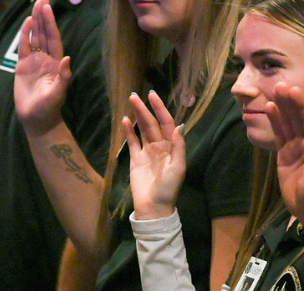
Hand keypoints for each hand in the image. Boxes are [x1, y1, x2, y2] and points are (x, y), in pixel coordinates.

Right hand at [13, 0, 71, 135]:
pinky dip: (25, 34)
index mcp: (56, 63)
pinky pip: (24, 47)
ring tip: (36, 3)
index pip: (53, 38)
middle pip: (45, 32)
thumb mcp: (57, 94)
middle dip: (44, 15)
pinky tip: (27, 22)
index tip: (47, 7)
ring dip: (36, 20)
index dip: (50, 23)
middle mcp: (46, 59)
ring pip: (35, 36)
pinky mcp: (22, 66)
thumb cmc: (48, 109)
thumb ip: (63, 77)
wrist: (36, 119)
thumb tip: (66, 58)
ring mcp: (35, 61)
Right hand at [123, 90, 185, 219]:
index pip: (167, 123)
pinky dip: (129, 131)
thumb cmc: (168, 189)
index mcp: (172, 147)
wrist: (153, 207)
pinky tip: (124, 120)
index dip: (160, 109)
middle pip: (152, 123)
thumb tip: (179, 126)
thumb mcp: (178, 168)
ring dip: (137, 116)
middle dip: (144, 109)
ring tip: (130, 102)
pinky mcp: (136, 159)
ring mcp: (147, 152)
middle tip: (134, 95)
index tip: (152, 96)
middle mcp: (160, 146)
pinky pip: (132, 142)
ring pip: (142, 129)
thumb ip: (179, 147)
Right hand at [270, 82, 303, 227]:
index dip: (303, 107)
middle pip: (298, 118)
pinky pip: (279, 135)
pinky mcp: (284, 155)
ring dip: (281, 108)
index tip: (294, 92)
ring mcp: (296, 148)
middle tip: (280, 84)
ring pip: (288, 123)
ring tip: (273, 91)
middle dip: (291, 102)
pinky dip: (274, 122)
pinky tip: (269, 109)